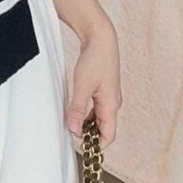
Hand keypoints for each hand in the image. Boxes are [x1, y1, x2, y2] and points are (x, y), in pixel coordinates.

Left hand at [65, 20, 120, 146]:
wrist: (101, 38)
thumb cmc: (95, 59)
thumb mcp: (82, 86)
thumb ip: (77, 109)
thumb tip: (73, 130)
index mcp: (111, 105)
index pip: (108, 136)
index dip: (95, 145)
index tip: (78, 144)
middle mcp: (113, 103)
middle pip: (103, 130)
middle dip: (89, 136)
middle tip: (70, 133)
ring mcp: (109, 97)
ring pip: (99, 120)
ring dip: (86, 125)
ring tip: (70, 122)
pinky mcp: (103, 91)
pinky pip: (96, 110)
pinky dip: (87, 114)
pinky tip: (75, 111)